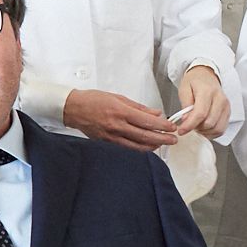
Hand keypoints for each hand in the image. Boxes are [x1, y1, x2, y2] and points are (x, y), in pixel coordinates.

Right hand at [63, 87, 182, 149]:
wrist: (73, 109)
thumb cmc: (93, 100)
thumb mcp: (119, 97)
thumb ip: (139, 107)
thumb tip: (156, 113)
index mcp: (121, 112)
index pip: (147, 121)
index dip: (162, 126)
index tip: (172, 127)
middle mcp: (117, 126)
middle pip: (145, 137)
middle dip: (162, 139)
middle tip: (173, 139)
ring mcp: (112, 137)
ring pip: (137, 146)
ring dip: (153, 146)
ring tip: (163, 143)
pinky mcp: (108, 143)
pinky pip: (128, 148)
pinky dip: (140, 148)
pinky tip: (147, 146)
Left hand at [169, 65, 229, 139]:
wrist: (206, 75)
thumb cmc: (195, 81)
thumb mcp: (184, 89)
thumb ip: (185, 105)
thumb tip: (186, 120)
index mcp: (207, 91)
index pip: (200, 113)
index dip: (190, 125)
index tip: (181, 131)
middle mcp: (220, 99)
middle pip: (209, 123)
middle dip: (196, 128)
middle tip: (188, 124)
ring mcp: (226, 107)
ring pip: (217, 129)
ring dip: (204, 131)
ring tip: (196, 125)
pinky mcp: (228, 113)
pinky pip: (221, 129)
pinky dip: (211, 132)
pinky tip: (204, 128)